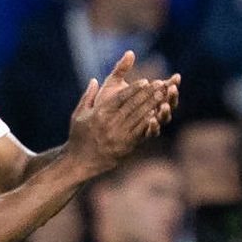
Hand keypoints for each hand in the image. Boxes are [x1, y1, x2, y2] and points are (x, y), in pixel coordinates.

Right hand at [67, 53, 177, 171]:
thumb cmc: (79, 136)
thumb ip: (88, 97)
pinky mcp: (126, 145)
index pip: (120, 98)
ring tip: (163, 95)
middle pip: (133, 105)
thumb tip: (94, 80)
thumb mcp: (78, 115)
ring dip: (152, 105)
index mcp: (99, 113)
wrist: (80, 161)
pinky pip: (140, 131)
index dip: (133, 89)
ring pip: (139, 117)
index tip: (145, 81)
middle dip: (148, 93)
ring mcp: (118, 135)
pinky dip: (149, 122)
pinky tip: (158, 114)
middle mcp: (110, 123)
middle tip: (161, 84)